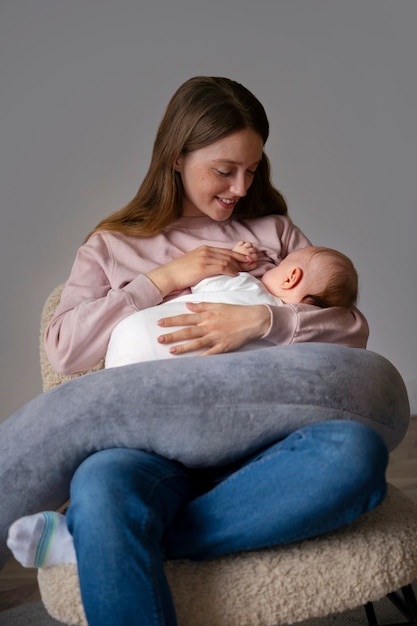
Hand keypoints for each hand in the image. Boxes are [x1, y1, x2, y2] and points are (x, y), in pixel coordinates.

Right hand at [146, 245, 256, 296]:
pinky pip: (221, 267)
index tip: (248, 259)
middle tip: (253, 262)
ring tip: (247, 270)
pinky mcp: (203, 266)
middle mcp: (206, 251)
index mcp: (204, 249)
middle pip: (229, 254)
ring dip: (239, 265)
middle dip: (242, 259)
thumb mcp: (194, 263)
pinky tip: (236, 274)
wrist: (167, 276)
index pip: (226, 251)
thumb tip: (216, 267)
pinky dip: (230, 270)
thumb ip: (206, 262)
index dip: (238, 255)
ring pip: (227, 260)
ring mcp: (204, 258)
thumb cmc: (180, 273)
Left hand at [157, 302, 271, 355]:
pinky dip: (202, 358)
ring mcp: (217, 337)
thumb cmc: (236, 312)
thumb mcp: (218, 305)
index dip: (172, 320)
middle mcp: (210, 326)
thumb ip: (202, 306)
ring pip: (196, 343)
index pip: (185, 318)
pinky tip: (192, 362)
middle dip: (172, 335)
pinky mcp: (224, 347)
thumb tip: (187, 306)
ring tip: (170, 350)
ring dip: (183, 347)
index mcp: (207, 316)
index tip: (159, 323)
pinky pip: (211, 353)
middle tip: (159, 339)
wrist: (255, 319)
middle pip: (187, 331)